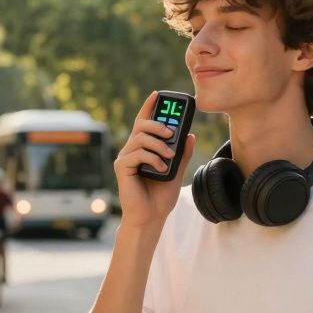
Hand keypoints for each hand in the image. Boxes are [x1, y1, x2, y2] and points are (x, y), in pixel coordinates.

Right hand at [114, 91, 195, 228]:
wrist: (150, 218)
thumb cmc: (160, 197)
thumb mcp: (177, 172)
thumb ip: (182, 154)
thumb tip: (190, 135)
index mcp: (144, 149)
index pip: (144, 121)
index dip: (149, 106)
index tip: (157, 94)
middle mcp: (132, 150)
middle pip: (141, 125)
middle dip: (157, 123)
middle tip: (171, 132)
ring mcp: (126, 158)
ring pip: (140, 138)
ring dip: (159, 144)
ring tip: (169, 156)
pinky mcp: (122, 168)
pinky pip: (137, 154)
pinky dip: (152, 159)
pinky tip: (161, 169)